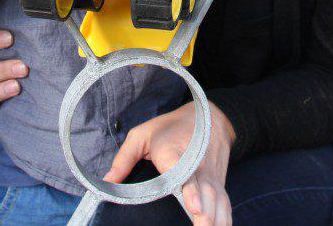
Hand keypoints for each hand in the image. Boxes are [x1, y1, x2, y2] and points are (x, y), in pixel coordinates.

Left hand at [104, 102, 235, 224]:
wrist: (209, 116)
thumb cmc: (169, 128)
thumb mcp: (142, 134)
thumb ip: (124, 159)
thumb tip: (107, 182)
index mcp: (174, 152)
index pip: (183, 172)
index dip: (189, 190)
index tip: (194, 206)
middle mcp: (196, 166)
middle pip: (204, 191)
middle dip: (206, 213)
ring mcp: (210, 175)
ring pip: (218, 199)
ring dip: (217, 219)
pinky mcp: (219, 183)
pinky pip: (225, 203)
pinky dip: (225, 218)